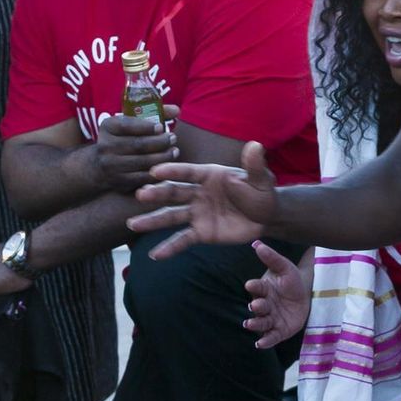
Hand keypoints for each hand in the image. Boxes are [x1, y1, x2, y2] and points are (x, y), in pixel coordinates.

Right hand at [91, 104, 180, 191]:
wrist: (102, 165)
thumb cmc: (125, 138)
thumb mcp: (131, 123)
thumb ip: (154, 113)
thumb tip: (176, 110)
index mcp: (108, 127)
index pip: (127, 125)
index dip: (146, 126)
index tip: (161, 127)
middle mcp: (106, 146)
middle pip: (138, 144)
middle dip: (160, 142)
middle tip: (173, 138)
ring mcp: (111, 166)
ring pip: (142, 162)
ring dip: (163, 157)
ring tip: (174, 151)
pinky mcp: (120, 181)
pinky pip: (143, 177)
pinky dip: (158, 171)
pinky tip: (167, 166)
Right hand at [129, 140, 276, 258]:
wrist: (267, 216)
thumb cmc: (261, 192)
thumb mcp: (260, 179)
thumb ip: (255, 165)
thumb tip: (255, 145)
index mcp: (209, 175)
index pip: (188, 172)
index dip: (173, 171)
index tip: (156, 171)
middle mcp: (198, 193)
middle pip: (174, 193)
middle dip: (157, 193)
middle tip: (140, 194)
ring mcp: (197, 213)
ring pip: (171, 216)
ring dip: (152, 220)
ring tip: (133, 224)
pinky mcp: (201, 232)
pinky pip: (183, 240)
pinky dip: (169, 247)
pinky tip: (155, 255)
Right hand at [243, 241, 309, 347]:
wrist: (308, 293)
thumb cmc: (292, 279)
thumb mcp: (285, 267)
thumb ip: (272, 257)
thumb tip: (256, 243)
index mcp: (264, 289)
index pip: (257, 287)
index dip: (254, 286)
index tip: (251, 284)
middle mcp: (265, 305)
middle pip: (258, 307)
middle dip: (256, 307)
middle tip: (255, 305)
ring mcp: (272, 318)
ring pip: (261, 323)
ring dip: (255, 324)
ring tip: (249, 324)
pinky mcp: (280, 330)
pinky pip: (271, 337)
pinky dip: (265, 341)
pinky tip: (260, 344)